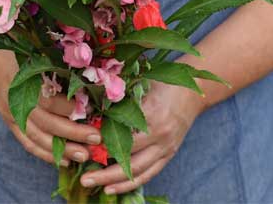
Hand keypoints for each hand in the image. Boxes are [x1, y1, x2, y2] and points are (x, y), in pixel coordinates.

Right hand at [0, 49, 102, 165]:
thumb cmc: (19, 54)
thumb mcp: (35, 54)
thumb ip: (55, 66)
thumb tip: (86, 78)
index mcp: (23, 82)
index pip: (48, 101)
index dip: (69, 108)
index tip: (91, 109)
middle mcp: (17, 101)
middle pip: (46, 123)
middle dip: (73, 132)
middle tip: (96, 137)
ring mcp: (12, 115)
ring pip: (39, 138)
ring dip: (63, 149)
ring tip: (84, 154)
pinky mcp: (11, 124)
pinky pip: (29, 144)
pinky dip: (47, 154)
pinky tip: (66, 160)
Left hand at [80, 80, 204, 194]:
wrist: (191, 92)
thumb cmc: (161, 84)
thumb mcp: (140, 84)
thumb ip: (120, 98)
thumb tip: (92, 109)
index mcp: (152, 114)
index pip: (123, 135)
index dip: (102, 143)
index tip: (82, 146)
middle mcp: (160, 135)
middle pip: (130, 160)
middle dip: (105, 173)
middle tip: (83, 177)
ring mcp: (166, 148)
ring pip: (139, 172)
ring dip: (115, 182)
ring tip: (93, 185)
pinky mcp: (169, 154)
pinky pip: (149, 174)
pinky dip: (131, 183)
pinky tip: (113, 188)